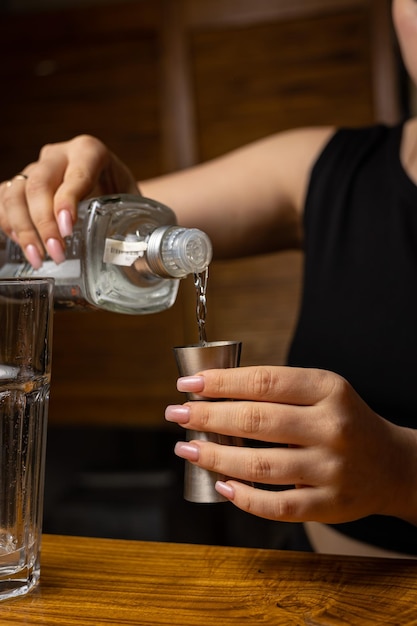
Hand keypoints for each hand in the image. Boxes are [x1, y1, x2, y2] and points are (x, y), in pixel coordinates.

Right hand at [0, 135, 138, 266]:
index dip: (67, 201)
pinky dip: (8, 224)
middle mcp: (58, 155)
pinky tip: (22, 245)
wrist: (109, 189)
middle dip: (44, 223)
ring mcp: (35, 168)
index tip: (67, 228)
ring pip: (15, 193)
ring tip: (38, 259)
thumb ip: (138, 224)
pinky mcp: (20, 184)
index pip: (76, 174)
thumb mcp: (133, 203)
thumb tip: (143, 257)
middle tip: (55, 254)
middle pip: (39, 184)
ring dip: (23, 229)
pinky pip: (3, 200)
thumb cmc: (122, 196)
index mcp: (89, 151)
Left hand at [165, 366, 416, 524]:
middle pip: (257, 420)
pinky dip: (244, 497)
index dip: (220, 382)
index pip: (264, 381)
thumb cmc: (344, 421)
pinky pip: (277, 506)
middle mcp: (332, 427)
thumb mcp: (322, 392)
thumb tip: (214, 394)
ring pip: (260, 465)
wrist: (391, 464)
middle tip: (176, 414)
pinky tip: (221, 484)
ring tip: (187, 448)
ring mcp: (331, 470)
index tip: (188, 383)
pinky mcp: (328, 505)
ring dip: (215, 456)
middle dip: (207, 416)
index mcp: (328, 390)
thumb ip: (277, 390)